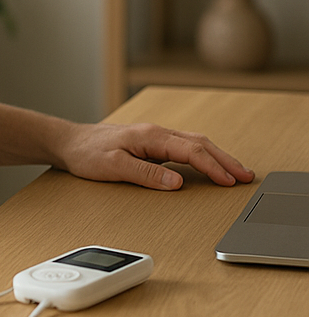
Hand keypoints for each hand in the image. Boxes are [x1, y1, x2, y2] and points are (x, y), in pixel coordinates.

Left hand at [56, 121, 254, 190]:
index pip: (191, 151)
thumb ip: (145, 174)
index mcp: (150, 136)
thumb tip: (176, 182)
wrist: (69, 142)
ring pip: (194, 144)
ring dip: (217, 157)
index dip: (213, 167)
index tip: (229, 182)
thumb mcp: (113, 166)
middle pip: (199, 144)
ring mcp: (154, 137)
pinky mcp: (150, 144)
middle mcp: (155, 133)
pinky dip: (202, 156)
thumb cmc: (87, 153)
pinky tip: (209, 165)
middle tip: (246, 177)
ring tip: (236, 172)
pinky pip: (184, 147)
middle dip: (225, 160)